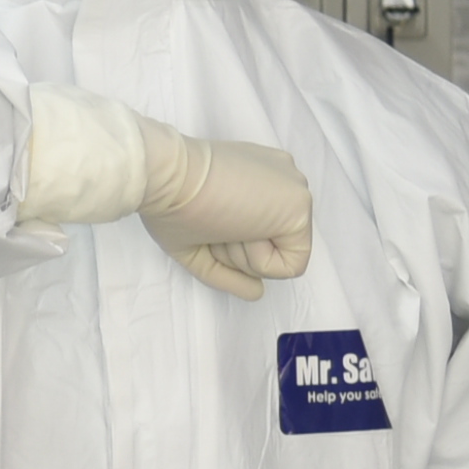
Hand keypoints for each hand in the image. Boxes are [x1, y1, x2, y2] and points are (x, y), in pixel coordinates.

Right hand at [130, 124, 313, 297]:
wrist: (167, 177)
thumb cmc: (170, 201)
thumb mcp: (197, 241)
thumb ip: (228, 268)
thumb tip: (258, 293)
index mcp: (259, 175)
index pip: (260, 230)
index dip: (229, 243)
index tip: (207, 221)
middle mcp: (283, 177)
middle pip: (271, 245)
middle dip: (235, 250)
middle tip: (213, 222)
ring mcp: (295, 190)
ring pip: (282, 256)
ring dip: (244, 255)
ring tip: (222, 221)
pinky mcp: (301, 208)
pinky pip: (291, 265)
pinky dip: (259, 262)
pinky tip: (241, 229)